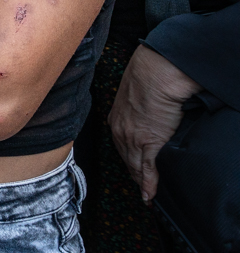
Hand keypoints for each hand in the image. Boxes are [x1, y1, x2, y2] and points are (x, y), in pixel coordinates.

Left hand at [109, 45, 201, 202]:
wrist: (155, 74)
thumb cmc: (146, 78)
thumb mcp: (132, 95)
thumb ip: (133, 107)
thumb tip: (141, 111)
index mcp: (115, 119)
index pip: (120, 146)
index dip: (126, 159)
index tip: (131, 169)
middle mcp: (120, 132)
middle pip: (125, 159)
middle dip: (131, 174)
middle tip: (138, 187)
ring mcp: (134, 139)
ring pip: (135, 167)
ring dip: (140, 182)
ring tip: (146, 196)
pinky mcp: (150, 143)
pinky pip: (148, 169)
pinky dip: (149, 184)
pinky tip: (149, 195)